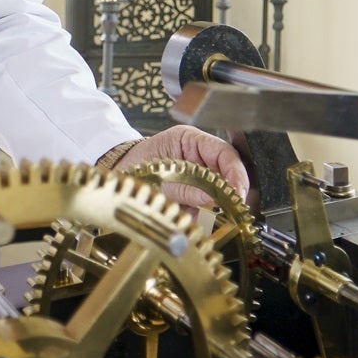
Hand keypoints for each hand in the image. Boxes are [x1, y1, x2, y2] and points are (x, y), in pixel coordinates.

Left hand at [113, 125, 250, 210]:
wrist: (119, 175)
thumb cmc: (136, 165)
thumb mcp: (160, 175)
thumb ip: (187, 187)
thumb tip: (214, 199)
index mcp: (191, 141)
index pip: (225, 153)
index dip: (236, 174)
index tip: (238, 193)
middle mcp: (199, 157)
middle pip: (226, 175)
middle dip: (226, 194)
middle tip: (227, 210)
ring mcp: (198, 176)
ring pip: (218, 194)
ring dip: (212, 208)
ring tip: (197, 213)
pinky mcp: (193, 194)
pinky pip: (205, 207)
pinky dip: (201, 216)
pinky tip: (189, 216)